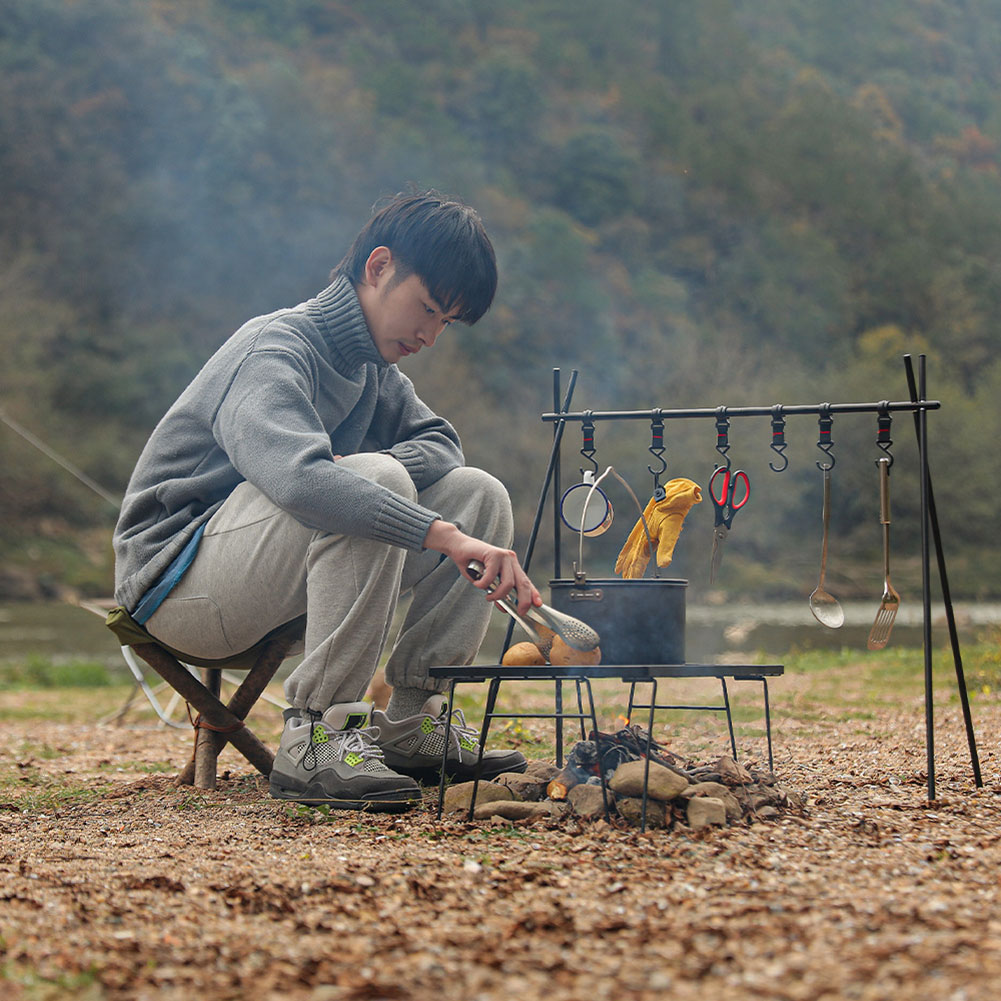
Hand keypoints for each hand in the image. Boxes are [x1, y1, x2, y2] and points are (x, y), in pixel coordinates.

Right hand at [423, 521, 540, 615]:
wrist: (459, 548)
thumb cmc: (472, 565)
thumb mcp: (488, 582)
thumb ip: (498, 592)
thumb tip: (505, 608)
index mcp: (512, 566)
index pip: (526, 582)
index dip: (533, 594)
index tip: (538, 605)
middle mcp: (511, 560)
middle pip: (523, 583)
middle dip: (523, 600)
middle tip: (518, 611)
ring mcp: (504, 556)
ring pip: (508, 583)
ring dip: (497, 595)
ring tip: (488, 597)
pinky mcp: (494, 554)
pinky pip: (491, 577)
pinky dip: (483, 584)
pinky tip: (477, 582)